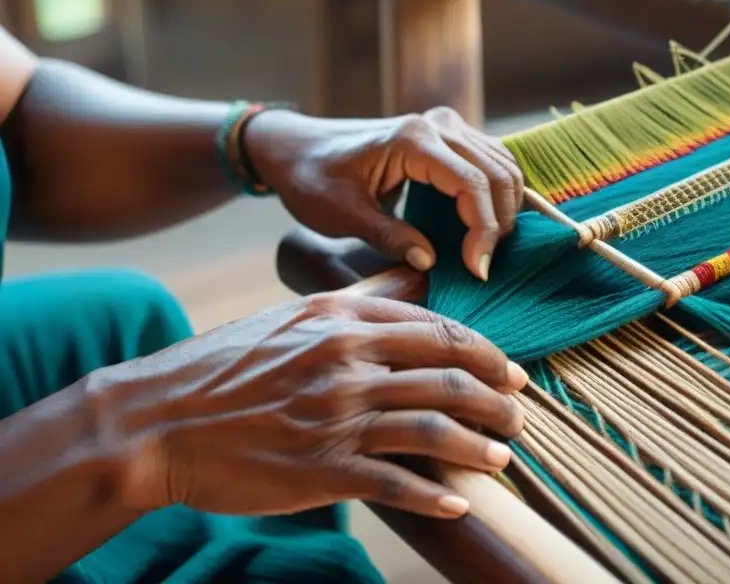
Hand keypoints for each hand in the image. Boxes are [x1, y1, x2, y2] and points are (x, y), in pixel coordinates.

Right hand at [93, 292, 528, 518]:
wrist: (159, 418)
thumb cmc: (228, 365)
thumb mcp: (296, 313)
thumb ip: (364, 296)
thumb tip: (419, 275)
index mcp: (343, 320)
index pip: (439, 331)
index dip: (488, 352)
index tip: (513, 370)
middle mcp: (347, 362)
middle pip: (448, 377)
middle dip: (497, 398)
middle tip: (521, 414)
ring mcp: (335, 417)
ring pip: (432, 429)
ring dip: (478, 445)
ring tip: (503, 456)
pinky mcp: (321, 470)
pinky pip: (395, 483)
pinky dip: (434, 495)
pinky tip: (458, 504)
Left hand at [245, 107, 523, 280]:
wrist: (296, 147)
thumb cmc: (311, 177)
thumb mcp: (341, 215)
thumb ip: (388, 237)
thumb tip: (430, 263)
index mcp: (412, 140)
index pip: (471, 183)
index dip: (483, 230)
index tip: (476, 270)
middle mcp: (437, 125)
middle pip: (497, 173)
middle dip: (499, 224)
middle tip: (482, 268)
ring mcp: (446, 125)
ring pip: (502, 165)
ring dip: (505, 209)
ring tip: (486, 250)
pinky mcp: (448, 135)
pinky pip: (491, 161)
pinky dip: (498, 193)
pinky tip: (488, 225)